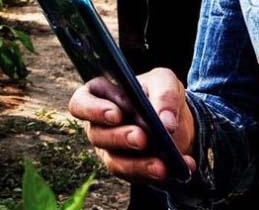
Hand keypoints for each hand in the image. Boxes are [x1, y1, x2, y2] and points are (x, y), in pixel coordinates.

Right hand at [68, 67, 196, 184]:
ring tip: (162, 165)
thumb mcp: (166, 82)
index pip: (81, 102)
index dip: (93, 109)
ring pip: (115, 162)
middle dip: (120, 137)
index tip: (116, 114)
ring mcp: (111, 150)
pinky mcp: (128, 169)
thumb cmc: (160, 92)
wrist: (175, 120)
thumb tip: (166, 123)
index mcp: (102, 95)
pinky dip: (158, 174)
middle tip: (142, 137)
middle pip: (97, 135)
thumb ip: (165, 94)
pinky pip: (137, 176)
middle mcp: (100, 125)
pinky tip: (177, 168)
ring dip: (138, 164)